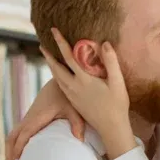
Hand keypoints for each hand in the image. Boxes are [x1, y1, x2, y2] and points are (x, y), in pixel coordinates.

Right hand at [5, 79, 85, 159]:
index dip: (19, 148)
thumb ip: (77, 123)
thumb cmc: (66, 96)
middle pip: (12, 138)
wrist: (59, 83)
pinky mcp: (30, 120)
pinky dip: (15, 146)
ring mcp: (28, 120)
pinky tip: (21, 158)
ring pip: (12, 136)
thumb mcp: (74, 108)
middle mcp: (29, 119)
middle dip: (9, 155)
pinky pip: (18, 135)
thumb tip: (79, 139)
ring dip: (10, 152)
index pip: (24, 135)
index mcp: (37, 118)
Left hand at [39, 28, 136, 158]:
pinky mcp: (73, 102)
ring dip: (51, 66)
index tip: (53, 31)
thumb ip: (111, 62)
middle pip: (56, 68)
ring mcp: (72, 95)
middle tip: (42, 44)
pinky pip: (60, 85)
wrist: (111, 128)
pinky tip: (58, 75)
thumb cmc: (117, 105)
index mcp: (83, 80)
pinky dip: (56, 76)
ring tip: (47, 58)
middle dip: (48, 55)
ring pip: (56, 78)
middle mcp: (74, 87)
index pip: (68, 57)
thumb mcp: (118, 82)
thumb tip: (105, 43)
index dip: (60, 42)